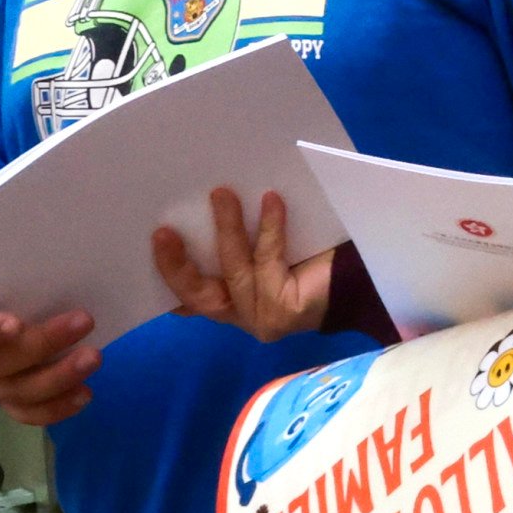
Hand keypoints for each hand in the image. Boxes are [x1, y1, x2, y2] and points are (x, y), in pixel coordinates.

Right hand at [0, 264, 100, 425]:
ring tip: (93, 358)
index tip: (14, 323)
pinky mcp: (4, 398)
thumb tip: (48, 239)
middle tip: (85, 320)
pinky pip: (27, 412)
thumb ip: (4, 262)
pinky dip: (57, 408)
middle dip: (45, 344)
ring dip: (59, 377)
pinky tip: (84, 394)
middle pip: (1, 362)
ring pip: (18, 391)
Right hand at [152, 186, 326, 340]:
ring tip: (222, 193)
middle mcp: (243, 317)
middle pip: (200, 295)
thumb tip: (207, 198)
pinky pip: (270, 262)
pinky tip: (271, 200)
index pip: (190, 297)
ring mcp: (262, 319)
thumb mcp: (264, 248)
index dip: (167, 276)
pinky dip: (270, 228)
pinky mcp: (285, 311)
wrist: (363, 276)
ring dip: (226, 229)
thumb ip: (237, 241)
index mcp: (232, 304)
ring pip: (235, 271)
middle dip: (177, 264)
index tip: (149, 243)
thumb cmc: (310, 255)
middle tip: (163, 230)